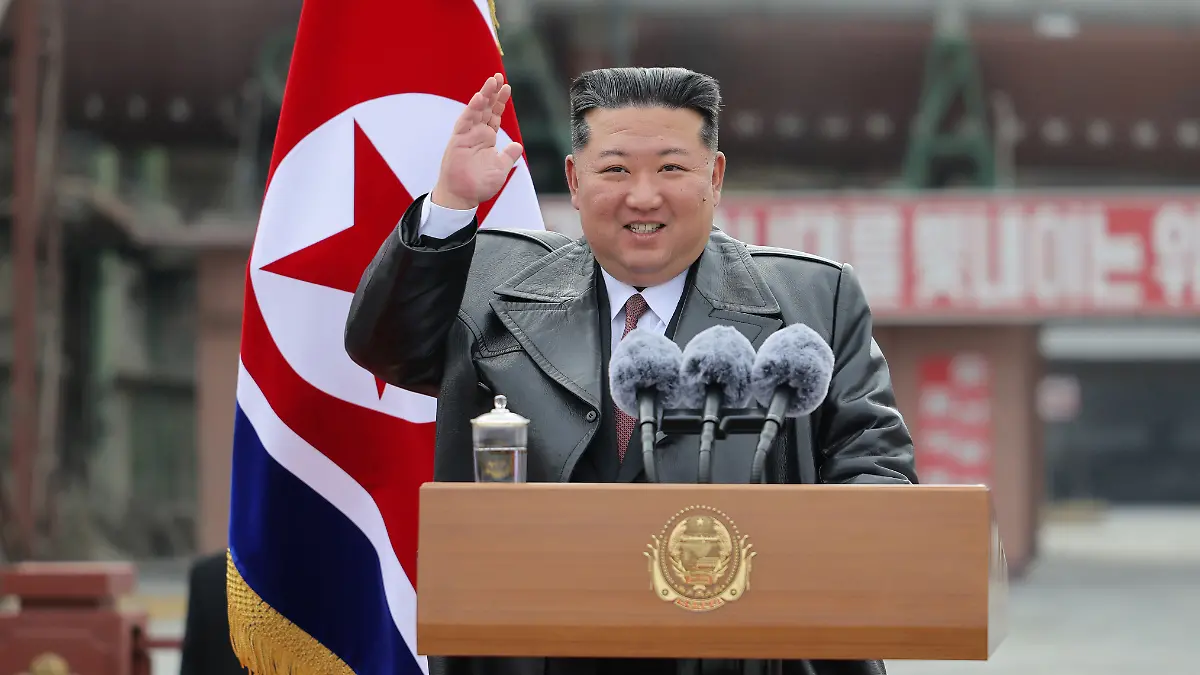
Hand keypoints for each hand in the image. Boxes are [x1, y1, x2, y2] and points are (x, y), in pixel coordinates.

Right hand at [430, 73, 523, 210]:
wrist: (462, 196)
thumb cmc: (479, 185)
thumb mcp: (500, 169)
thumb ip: (508, 156)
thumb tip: (517, 145)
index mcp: (486, 138)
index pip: (494, 115)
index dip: (500, 101)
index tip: (507, 87)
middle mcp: (476, 133)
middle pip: (486, 108)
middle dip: (492, 92)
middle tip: (499, 76)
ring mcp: (467, 135)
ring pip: (476, 110)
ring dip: (484, 95)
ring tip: (492, 81)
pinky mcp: (458, 139)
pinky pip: (465, 121)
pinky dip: (472, 109)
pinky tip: (479, 97)